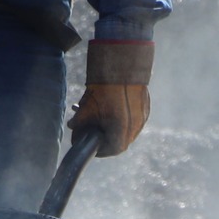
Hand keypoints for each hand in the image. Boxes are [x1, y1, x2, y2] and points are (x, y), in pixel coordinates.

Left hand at [68, 40, 153, 156]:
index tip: (93, 147)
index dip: (100, 151)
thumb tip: (72, 128)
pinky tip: (114, 110)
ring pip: (129, 130)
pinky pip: (135, 119)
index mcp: (120, 133)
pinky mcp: (146, 108)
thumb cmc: (102, 89)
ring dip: (117, 129)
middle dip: (107, 139)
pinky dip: (125, 119)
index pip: (111, 150)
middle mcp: (134, 128)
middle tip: (97, 134)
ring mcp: (142, 118)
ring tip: (104, 121)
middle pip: (121, 141)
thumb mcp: (86, 108)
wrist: (121, 67)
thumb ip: (78, 124)